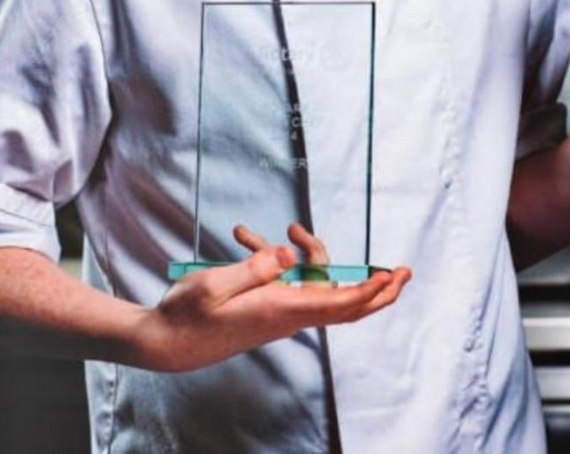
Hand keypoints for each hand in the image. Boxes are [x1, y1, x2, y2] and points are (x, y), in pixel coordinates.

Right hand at [136, 227, 411, 372]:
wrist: (167, 342)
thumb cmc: (188, 315)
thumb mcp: (214, 286)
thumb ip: (252, 268)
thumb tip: (287, 255)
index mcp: (279, 309)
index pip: (338, 303)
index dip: (369, 290)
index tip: (392, 275)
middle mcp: (286, 313)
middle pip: (346, 305)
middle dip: (376, 289)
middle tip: (403, 271)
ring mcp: (277, 312)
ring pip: (315, 283)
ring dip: (310, 253)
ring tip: (292, 227)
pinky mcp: (266, 307)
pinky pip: (286, 280)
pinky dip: (274, 258)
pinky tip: (244, 237)